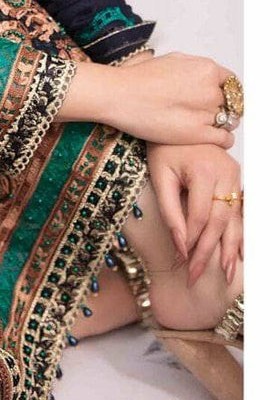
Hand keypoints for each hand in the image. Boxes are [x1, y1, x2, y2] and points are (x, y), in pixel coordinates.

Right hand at [107, 51, 238, 148]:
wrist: (119, 95)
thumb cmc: (138, 77)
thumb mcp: (172, 59)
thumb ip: (194, 68)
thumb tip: (204, 75)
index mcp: (206, 69)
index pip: (231, 83)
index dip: (225, 92)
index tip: (219, 99)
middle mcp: (210, 90)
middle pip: (231, 103)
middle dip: (222, 108)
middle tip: (207, 113)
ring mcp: (206, 113)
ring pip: (228, 122)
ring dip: (221, 124)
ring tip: (204, 125)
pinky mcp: (198, 134)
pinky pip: (225, 139)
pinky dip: (223, 140)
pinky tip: (211, 138)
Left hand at [146, 142, 242, 286]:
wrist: (177, 124)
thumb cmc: (164, 147)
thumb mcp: (159, 176)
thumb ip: (169, 210)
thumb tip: (181, 244)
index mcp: (204, 171)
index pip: (199, 216)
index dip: (190, 240)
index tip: (180, 260)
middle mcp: (225, 173)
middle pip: (219, 221)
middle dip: (208, 252)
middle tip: (195, 275)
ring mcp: (234, 176)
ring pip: (234, 219)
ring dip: (229, 247)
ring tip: (224, 273)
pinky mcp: (235, 178)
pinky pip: (239, 211)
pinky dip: (238, 232)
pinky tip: (238, 252)